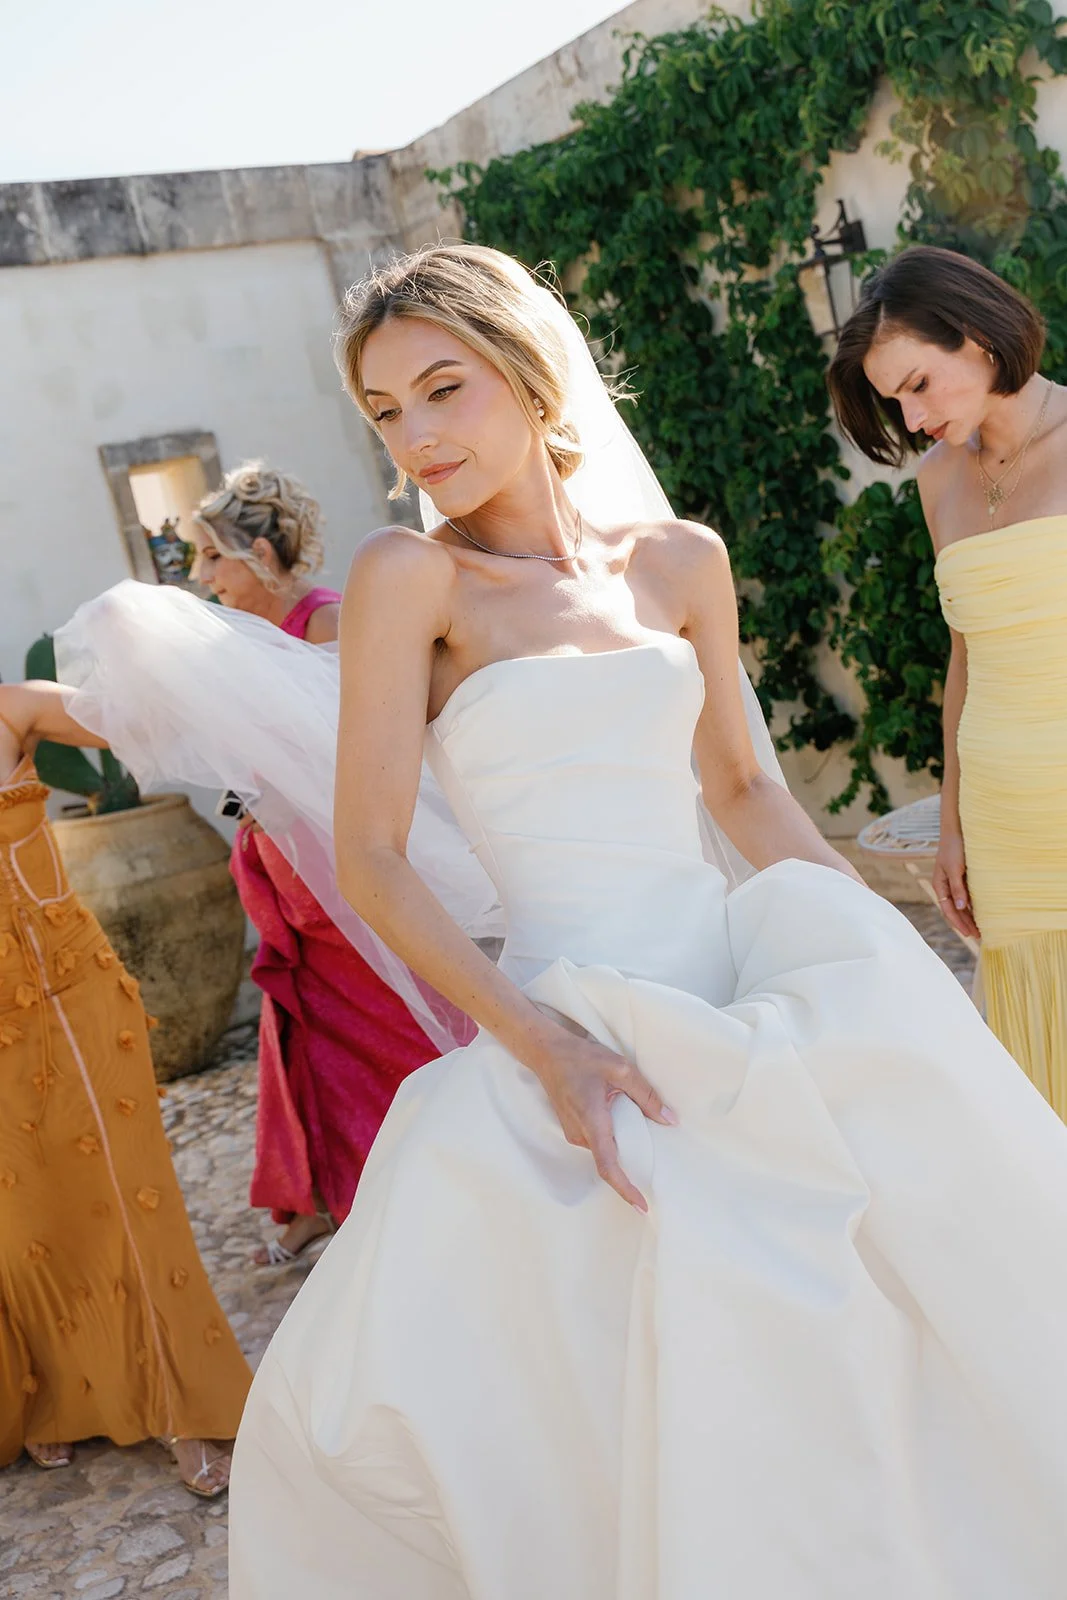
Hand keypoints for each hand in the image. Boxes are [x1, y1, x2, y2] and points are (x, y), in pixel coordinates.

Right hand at [527, 1019, 676, 1211]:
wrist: (546, 1053)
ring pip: (604, 1150)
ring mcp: (573, 1132)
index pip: (608, 1166)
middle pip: (610, 1159)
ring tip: (640, 1129)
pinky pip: (597, 1141)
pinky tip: (622, 1119)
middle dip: (632, 1163)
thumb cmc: (580, 1057)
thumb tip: (669, 1120)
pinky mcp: (572, 1128)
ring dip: (622, 1145)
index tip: (642, 1205)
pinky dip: (612, 1137)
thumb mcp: (620, 1069)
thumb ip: (646, 1095)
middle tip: (655, 1161)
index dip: (625, 1189)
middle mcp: (580, 1133)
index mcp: (592, 1121)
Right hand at [932, 832, 979, 941]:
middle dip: (965, 923)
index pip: (948, 910)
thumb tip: (960, 908)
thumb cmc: (954, 848)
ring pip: (961, 905)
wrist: (957, 829)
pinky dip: (973, 906)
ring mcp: (954, 882)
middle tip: (979, 936)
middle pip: (954, 910)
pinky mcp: (963, 877)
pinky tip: (981, 911)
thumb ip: (957, 888)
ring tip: (981, 928)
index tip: (970, 934)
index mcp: (940, 886)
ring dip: (969, 916)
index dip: (959, 923)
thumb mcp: (955, 869)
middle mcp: (946, 886)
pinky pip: (967, 896)